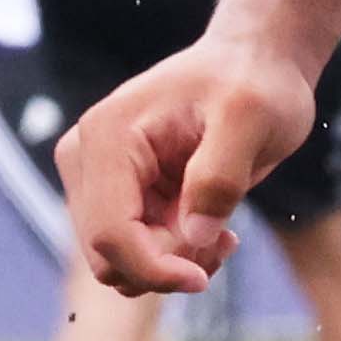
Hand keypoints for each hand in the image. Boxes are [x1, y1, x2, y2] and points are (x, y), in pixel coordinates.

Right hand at [64, 29, 322, 298]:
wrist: (252, 63)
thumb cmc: (254, 82)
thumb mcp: (253, 118)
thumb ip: (220, 176)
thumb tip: (194, 235)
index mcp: (107, 137)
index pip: (110, 235)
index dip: (155, 270)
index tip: (204, 278)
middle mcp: (86, 158)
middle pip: (108, 257)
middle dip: (167, 265)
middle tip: (223, 238)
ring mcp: (96, 179)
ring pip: (120, 262)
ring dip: (173, 263)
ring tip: (222, 231)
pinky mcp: (117, 195)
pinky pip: (135, 253)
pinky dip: (174, 256)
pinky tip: (212, 228)